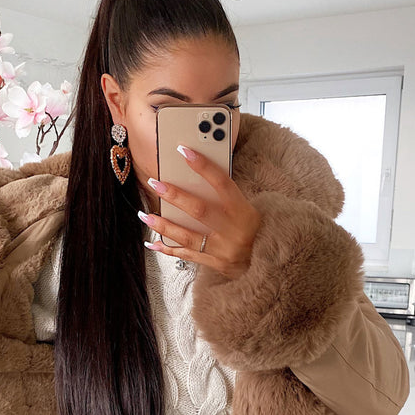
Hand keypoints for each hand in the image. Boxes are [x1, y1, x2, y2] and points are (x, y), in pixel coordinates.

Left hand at [140, 145, 260, 281]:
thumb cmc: (254, 229)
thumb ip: (225, 196)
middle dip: (175, 196)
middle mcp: (233, 232)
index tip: (183, 151)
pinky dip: (168, 250)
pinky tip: (152, 243)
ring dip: (164, 225)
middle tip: (155, 183)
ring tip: (145, 216)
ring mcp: (223, 250)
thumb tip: (193, 177)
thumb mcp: (248, 209)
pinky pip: (187, 256)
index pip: (222, 184)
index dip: (203, 166)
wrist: (269, 263)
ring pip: (188, 236)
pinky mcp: (215, 264)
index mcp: (244, 212)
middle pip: (200, 211)